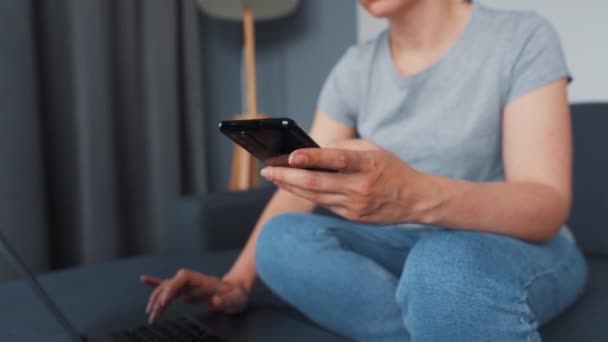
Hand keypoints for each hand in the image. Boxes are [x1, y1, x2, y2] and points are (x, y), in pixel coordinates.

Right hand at [141, 269, 248, 323]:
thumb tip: (216, 300)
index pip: (183, 278)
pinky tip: (145, 280)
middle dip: (160, 298)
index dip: (173, 287)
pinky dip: (156, 283)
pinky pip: (168, 286)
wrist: (236, 291)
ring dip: (156, 299)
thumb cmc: (236, 295)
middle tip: (155, 314)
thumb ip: (226, 300)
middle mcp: (192, 280)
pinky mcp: (185, 291)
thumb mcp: (235, 299)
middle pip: (171, 284)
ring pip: (166, 288)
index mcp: (203, 280)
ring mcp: (187, 285)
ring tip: (150, 314)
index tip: (166, 300)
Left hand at [261, 139, 431, 224]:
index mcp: (368, 164)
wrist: (415, 199)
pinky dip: (307, 194)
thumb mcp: (373, 150)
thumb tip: (311, 152)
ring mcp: (356, 205)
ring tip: (273, 176)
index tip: (291, 155)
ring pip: (315, 196)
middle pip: (317, 183)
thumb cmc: (390, 168)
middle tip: (267, 169)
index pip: (337, 160)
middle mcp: (361, 187)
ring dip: (291, 185)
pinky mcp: (353, 217)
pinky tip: (293, 185)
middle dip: (287, 176)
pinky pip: (325, 204)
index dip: (313, 158)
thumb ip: (345, 149)